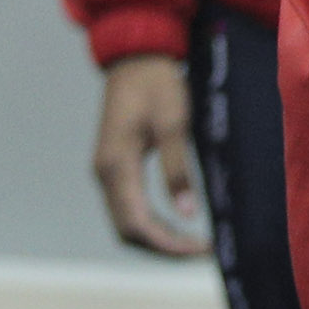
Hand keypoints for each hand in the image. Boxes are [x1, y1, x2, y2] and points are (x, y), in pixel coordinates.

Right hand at [93, 54, 211, 257]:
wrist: (136, 57)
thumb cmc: (157, 84)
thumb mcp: (174, 123)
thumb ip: (178, 169)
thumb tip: (188, 214)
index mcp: (116, 166)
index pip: (136, 224)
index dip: (168, 245)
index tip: (202, 250)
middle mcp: (105, 174)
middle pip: (128, 231)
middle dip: (164, 247)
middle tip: (203, 251)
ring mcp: (107, 172)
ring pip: (126, 222)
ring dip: (158, 238)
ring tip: (194, 243)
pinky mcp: (115, 167)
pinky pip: (128, 207)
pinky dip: (151, 222)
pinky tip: (177, 224)